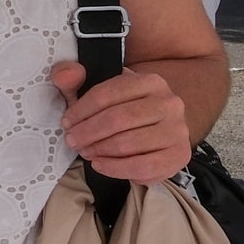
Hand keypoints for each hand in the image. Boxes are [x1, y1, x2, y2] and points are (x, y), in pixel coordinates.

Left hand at [50, 62, 191, 182]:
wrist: (155, 132)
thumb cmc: (120, 111)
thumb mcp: (96, 92)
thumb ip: (74, 79)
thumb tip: (64, 75)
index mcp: (150, 81)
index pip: (107, 93)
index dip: (80, 110)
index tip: (66, 123)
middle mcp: (169, 103)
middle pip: (118, 119)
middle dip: (88, 133)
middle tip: (72, 141)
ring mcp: (178, 130)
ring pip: (128, 143)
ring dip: (99, 150)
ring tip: (85, 152)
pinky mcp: (179, 155)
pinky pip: (143, 166)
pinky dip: (115, 168)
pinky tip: (100, 165)